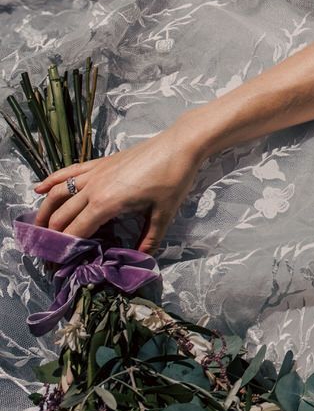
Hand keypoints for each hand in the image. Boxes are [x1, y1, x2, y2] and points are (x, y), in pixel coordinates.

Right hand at [30, 126, 207, 253]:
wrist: (179, 145)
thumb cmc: (173, 179)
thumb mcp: (164, 213)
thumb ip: (150, 238)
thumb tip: (141, 258)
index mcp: (106, 204)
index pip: (76, 231)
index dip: (65, 250)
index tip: (59, 264)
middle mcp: (93, 188)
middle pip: (61, 215)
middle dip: (52, 235)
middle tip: (49, 252)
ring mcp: (94, 173)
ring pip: (58, 193)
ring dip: (44, 211)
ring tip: (38, 227)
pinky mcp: (98, 162)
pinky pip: (68, 172)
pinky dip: (51, 181)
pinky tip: (39, 188)